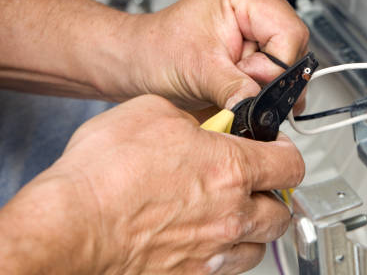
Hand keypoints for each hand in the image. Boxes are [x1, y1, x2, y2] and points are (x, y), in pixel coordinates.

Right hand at [0, 95, 304, 273]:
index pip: (290, 164)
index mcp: (231, 169)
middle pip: (281, 213)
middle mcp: (231, 215)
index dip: (286, 153)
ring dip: (250, 230)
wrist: (69, 228)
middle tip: (255, 185)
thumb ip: (193, 118)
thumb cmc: (103, 174)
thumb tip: (206, 123)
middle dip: (273, 196)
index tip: (276, 151)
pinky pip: (224, 270)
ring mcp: (212, 253)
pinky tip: (201, 240)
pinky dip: (221, 255)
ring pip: (257, 248)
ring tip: (229, 215)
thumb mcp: (152, 114)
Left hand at [120, 0, 308, 109]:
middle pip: (293, 45)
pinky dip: (265, 78)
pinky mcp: (262, 28)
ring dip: (266, 78)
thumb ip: (235, 89)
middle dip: (269, 75)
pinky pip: (282, 59)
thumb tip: (262, 108)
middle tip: (236, 82)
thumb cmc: (161, 52)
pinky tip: (242, 78)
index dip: (275, 68)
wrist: (144, 58)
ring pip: (290, 56)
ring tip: (233, 77)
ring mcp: (264, 9)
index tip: (248, 82)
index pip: (290, 34)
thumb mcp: (199, 73)